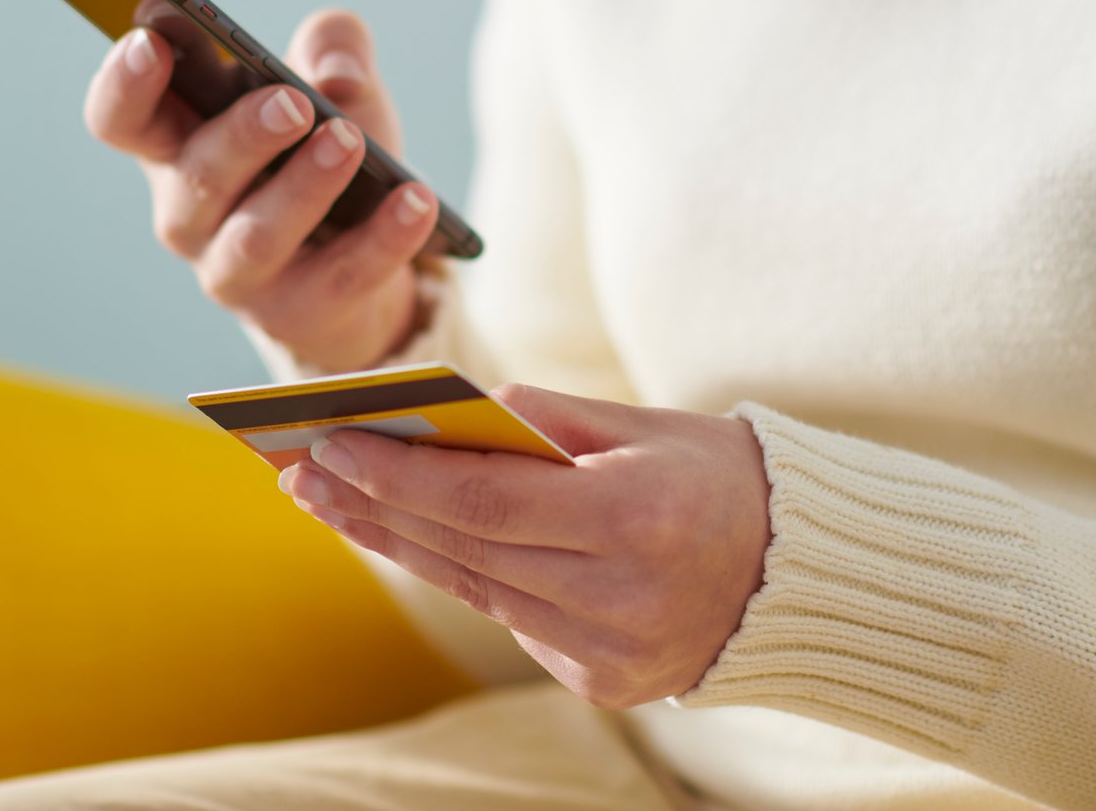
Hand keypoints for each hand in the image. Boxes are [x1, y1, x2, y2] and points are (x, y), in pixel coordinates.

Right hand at [84, 8, 436, 372]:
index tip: (151, 40)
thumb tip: (339, 75)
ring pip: (258, 236)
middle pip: (196, 176)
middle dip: (244, 135)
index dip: (124, 84)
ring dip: (305, 187)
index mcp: (178, 144)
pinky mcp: (299, 314)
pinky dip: (383, 238)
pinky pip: (342, 276)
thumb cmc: (323, 149)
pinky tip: (418, 200)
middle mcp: (191, 214)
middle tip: (294, 103)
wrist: (365, 253)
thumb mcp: (331, 82)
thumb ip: (332, 44)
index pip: (121, 119)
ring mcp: (237, 273)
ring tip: (348, 141)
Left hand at [279, 386, 771, 708]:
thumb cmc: (714, 473)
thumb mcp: (639, 424)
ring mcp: (609, 654)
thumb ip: (541, 419)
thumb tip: (443, 411)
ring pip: (474, 591)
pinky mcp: (602, 684)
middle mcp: (619, 600)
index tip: (329, 444)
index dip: (399, 474)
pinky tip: (411, 537)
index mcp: (634, 520)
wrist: (794, 569)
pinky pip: (511, 618)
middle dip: (373, 508)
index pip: (485, 501)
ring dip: (398, 542)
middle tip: (302, 473)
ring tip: (334, 501)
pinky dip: (460, 573)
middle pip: (463, 551)